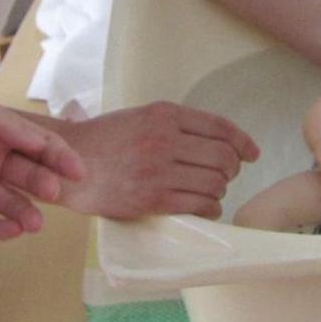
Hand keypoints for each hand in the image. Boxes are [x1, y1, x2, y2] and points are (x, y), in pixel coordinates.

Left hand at [0, 76, 84, 240]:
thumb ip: (1, 124)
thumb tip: (39, 141)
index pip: (36, 143)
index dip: (59, 156)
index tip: (78, 171)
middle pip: (26, 174)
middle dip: (44, 183)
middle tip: (54, 193)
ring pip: (8, 201)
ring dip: (25, 211)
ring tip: (35, 223)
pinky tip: (12, 232)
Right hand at [55, 102, 259, 220]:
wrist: (67, 164)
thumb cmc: (104, 140)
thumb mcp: (141, 117)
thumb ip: (176, 125)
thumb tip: (219, 141)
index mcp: (164, 114)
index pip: (220, 127)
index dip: (243, 142)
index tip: (252, 154)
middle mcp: (165, 139)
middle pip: (223, 157)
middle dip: (231, 169)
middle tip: (225, 176)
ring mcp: (159, 170)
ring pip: (215, 182)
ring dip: (219, 190)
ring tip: (209, 191)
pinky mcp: (152, 198)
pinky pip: (200, 204)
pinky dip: (211, 208)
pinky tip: (205, 206)